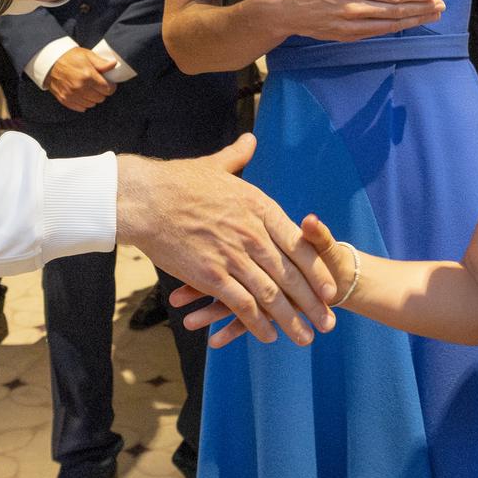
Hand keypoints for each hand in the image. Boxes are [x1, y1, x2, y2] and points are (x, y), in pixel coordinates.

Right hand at [44, 46, 116, 111]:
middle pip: (100, 98)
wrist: (49, 62)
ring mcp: (71, 95)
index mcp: (87, 76)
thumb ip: (101, 62)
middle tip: (98, 85)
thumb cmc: (68, 57)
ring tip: (90, 88)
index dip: (111, 86)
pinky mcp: (65, 100)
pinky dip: (84, 102)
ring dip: (93, 98)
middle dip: (102, 92)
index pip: (107, 89)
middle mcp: (80, 87)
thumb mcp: (86, 55)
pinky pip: (81, 108)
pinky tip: (82, 94)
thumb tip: (113, 64)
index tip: (109, 83)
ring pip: (92, 104)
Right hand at [116, 135, 337, 345]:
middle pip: (291, 275)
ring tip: (305, 338)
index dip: (318, 272)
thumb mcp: (215, 166)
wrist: (145, 200)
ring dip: (290, 320)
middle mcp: (252, 234)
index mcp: (259, 208)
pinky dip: (257, 323)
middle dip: (313, 303)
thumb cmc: (177, 181)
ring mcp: (232, 256)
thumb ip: (237, 157)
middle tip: (328, 323)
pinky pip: (241, 305)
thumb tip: (250, 140)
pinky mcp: (210, 275)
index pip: (299, 246)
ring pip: (271, 295)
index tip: (332, 289)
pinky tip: (267, 336)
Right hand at [268, 0, 444, 42]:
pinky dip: (396, 29)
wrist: (284, 10)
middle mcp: (355, 8)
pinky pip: (377, 33)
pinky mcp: (347, 36)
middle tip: (441, 5)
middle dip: (422, 8)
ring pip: (390, 25)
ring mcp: (351, 25)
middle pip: (396, 10)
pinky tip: (408, 24)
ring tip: (432, 15)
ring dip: (414, 20)